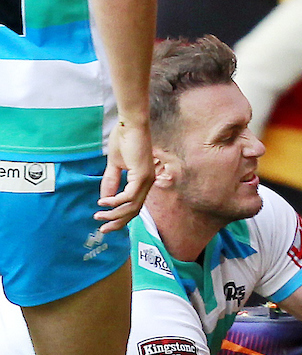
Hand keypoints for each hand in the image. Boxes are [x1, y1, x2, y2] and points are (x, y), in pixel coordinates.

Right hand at [95, 118, 153, 232]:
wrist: (130, 124)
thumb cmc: (124, 141)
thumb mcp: (114, 165)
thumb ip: (110, 182)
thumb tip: (103, 199)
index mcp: (142, 182)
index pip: (133, 206)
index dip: (120, 216)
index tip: (105, 223)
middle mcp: (148, 184)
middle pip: (134, 211)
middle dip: (117, 222)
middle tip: (103, 230)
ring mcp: (147, 180)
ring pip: (131, 206)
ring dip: (114, 213)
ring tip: (100, 216)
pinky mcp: (142, 175)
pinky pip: (128, 195)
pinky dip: (115, 201)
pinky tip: (104, 202)